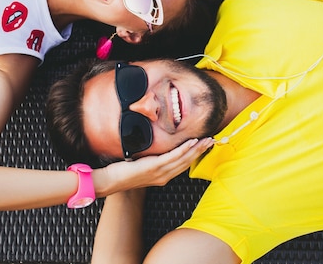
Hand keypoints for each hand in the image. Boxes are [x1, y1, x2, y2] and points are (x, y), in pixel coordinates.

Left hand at [94, 138, 213, 195]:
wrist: (111, 182)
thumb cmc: (123, 174)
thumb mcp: (141, 167)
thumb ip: (152, 161)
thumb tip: (155, 151)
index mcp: (163, 176)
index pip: (183, 165)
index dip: (195, 155)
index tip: (204, 146)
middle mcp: (164, 176)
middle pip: (188, 162)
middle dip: (201, 151)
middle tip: (212, 141)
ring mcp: (160, 173)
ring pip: (184, 159)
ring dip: (196, 149)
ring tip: (206, 140)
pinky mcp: (154, 167)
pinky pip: (173, 157)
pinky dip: (184, 149)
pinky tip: (191, 142)